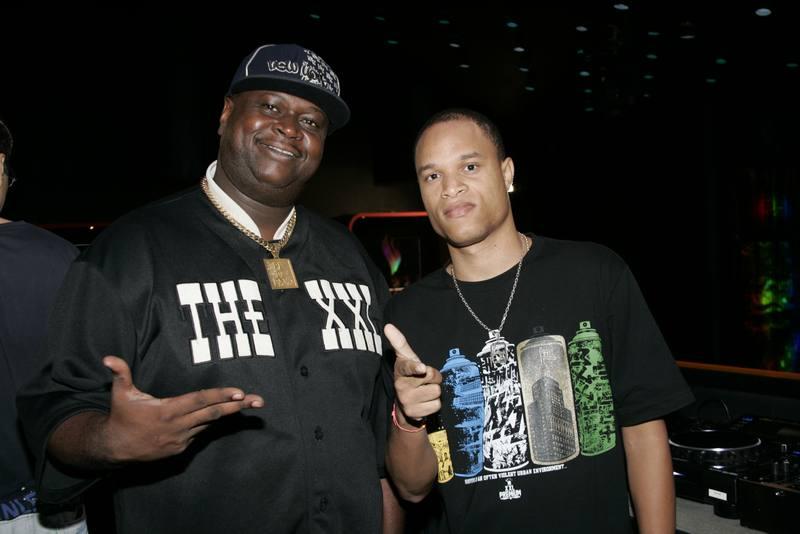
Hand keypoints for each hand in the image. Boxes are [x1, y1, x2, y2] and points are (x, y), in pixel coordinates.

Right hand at [101, 355, 263, 462]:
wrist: (114, 449)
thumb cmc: (121, 416)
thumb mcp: (120, 393)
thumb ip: (120, 373)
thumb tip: (108, 357)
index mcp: (168, 410)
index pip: (200, 400)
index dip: (221, 395)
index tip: (239, 392)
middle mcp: (179, 426)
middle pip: (214, 413)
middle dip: (238, 406)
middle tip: (259, 401)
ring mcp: (181, 439)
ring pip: (209, 423)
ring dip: (228, 414)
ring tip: (249, 405)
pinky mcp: (180, 449)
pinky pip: (199, 433)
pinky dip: (208, 423)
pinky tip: (219, 414)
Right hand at [384, 324, 441, 421]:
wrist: (405, 403)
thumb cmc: (408, 375)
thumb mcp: (405, 358)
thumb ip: (399, 342)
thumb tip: (388, 326)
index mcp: (401, 370)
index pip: (408, 367)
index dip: (416, 367)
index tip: (421, 367)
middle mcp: (401, 386)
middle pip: (432, 376)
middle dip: (434, 377)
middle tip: (425, 379)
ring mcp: (407, 401)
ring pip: (436, 392)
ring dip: (434, 391)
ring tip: (424, 391)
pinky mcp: (415, 414)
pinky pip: (436, 405)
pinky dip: (434, 404)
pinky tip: (425, 402)